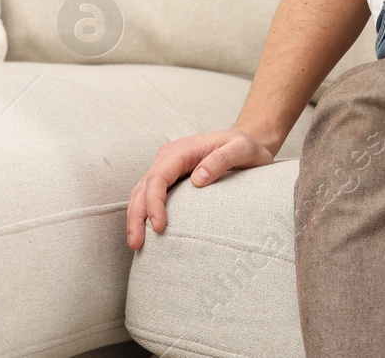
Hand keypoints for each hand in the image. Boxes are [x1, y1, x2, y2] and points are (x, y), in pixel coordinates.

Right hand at [126, 127, 277, 249]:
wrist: (249, 141)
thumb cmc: (246, 146)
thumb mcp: (243, 148)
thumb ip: (223, 159)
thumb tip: (198, 179)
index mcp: (183, 149)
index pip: (158, 177)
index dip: (154, 203)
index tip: (159, 227)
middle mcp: (169, 156)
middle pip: (143, 187)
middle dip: (137, 216)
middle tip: (137, 244)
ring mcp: (167, 166)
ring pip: (141, 192)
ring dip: (135, 218)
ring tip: (136, 243)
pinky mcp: (170, 177)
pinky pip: (149, 195)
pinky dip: (143, 213)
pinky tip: (144, 232)